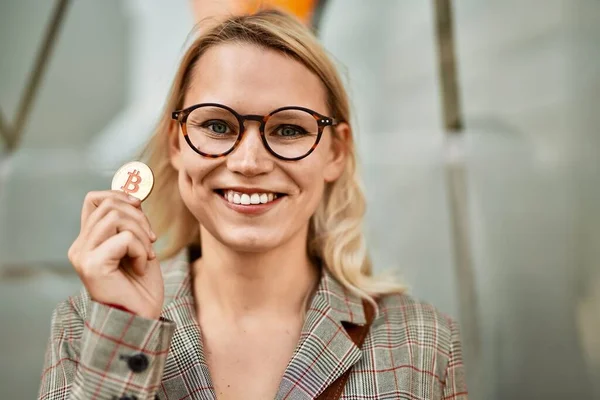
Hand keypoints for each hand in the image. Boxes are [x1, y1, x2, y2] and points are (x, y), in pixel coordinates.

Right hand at [68, 190, 163, 318]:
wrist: (141, 318)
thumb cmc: (141, 286)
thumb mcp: (138, 245)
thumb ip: (131, 222)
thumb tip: (134, 196)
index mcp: (87, 241)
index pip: (94, 199)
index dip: (119, 195)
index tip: (139, 206)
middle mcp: (79, 247)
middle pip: (109, 205)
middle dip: (139, 217)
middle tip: (150, 240)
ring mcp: (83, 256)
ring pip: (116, 217)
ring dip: (141, 234)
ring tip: (146, 254)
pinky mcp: (92, 265)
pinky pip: (123, 238)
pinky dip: (140, 249)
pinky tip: (141, 267)